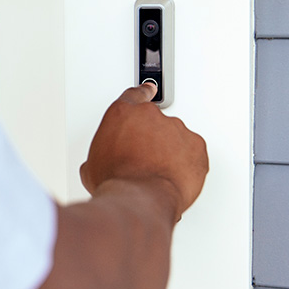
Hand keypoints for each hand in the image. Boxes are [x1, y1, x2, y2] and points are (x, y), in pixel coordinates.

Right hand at [79, 83, 208, 218]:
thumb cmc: (116, 181)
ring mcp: (176, 129)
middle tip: (143, 160)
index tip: (149, 91)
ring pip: (175, 137)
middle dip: (151, 138)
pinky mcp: (196, 145)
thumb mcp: (92, 166)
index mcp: (122, 114)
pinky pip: (193, 152)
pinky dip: (186, 163)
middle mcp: (151, 116)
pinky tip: (173, 176)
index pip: (134, 95)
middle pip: (154, 121)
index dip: (142, 93)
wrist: (140, 198)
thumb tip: (102, 164)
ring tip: (158, 173)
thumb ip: (102, 153)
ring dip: (169, 151)